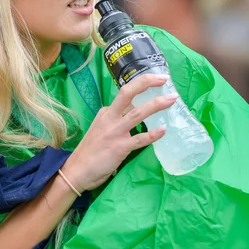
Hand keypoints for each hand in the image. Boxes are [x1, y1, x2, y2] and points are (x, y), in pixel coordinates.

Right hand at [62, 73, 176, 191]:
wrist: (76, 170)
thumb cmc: (90, 151)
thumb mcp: (100, 128)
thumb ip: (115, 120)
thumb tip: (134, 113)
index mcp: (106, 112)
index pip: (125, 94)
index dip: (141, 84)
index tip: (156, 78)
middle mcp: (110, 118)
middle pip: (127, 93)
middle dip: (146, 82)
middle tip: (164, 78)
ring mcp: (115, 132)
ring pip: (138, 113)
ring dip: (156, 105)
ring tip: (172, 99)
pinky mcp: (119, 147)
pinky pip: (140, 139)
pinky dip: (153, 134)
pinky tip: (164, 130)